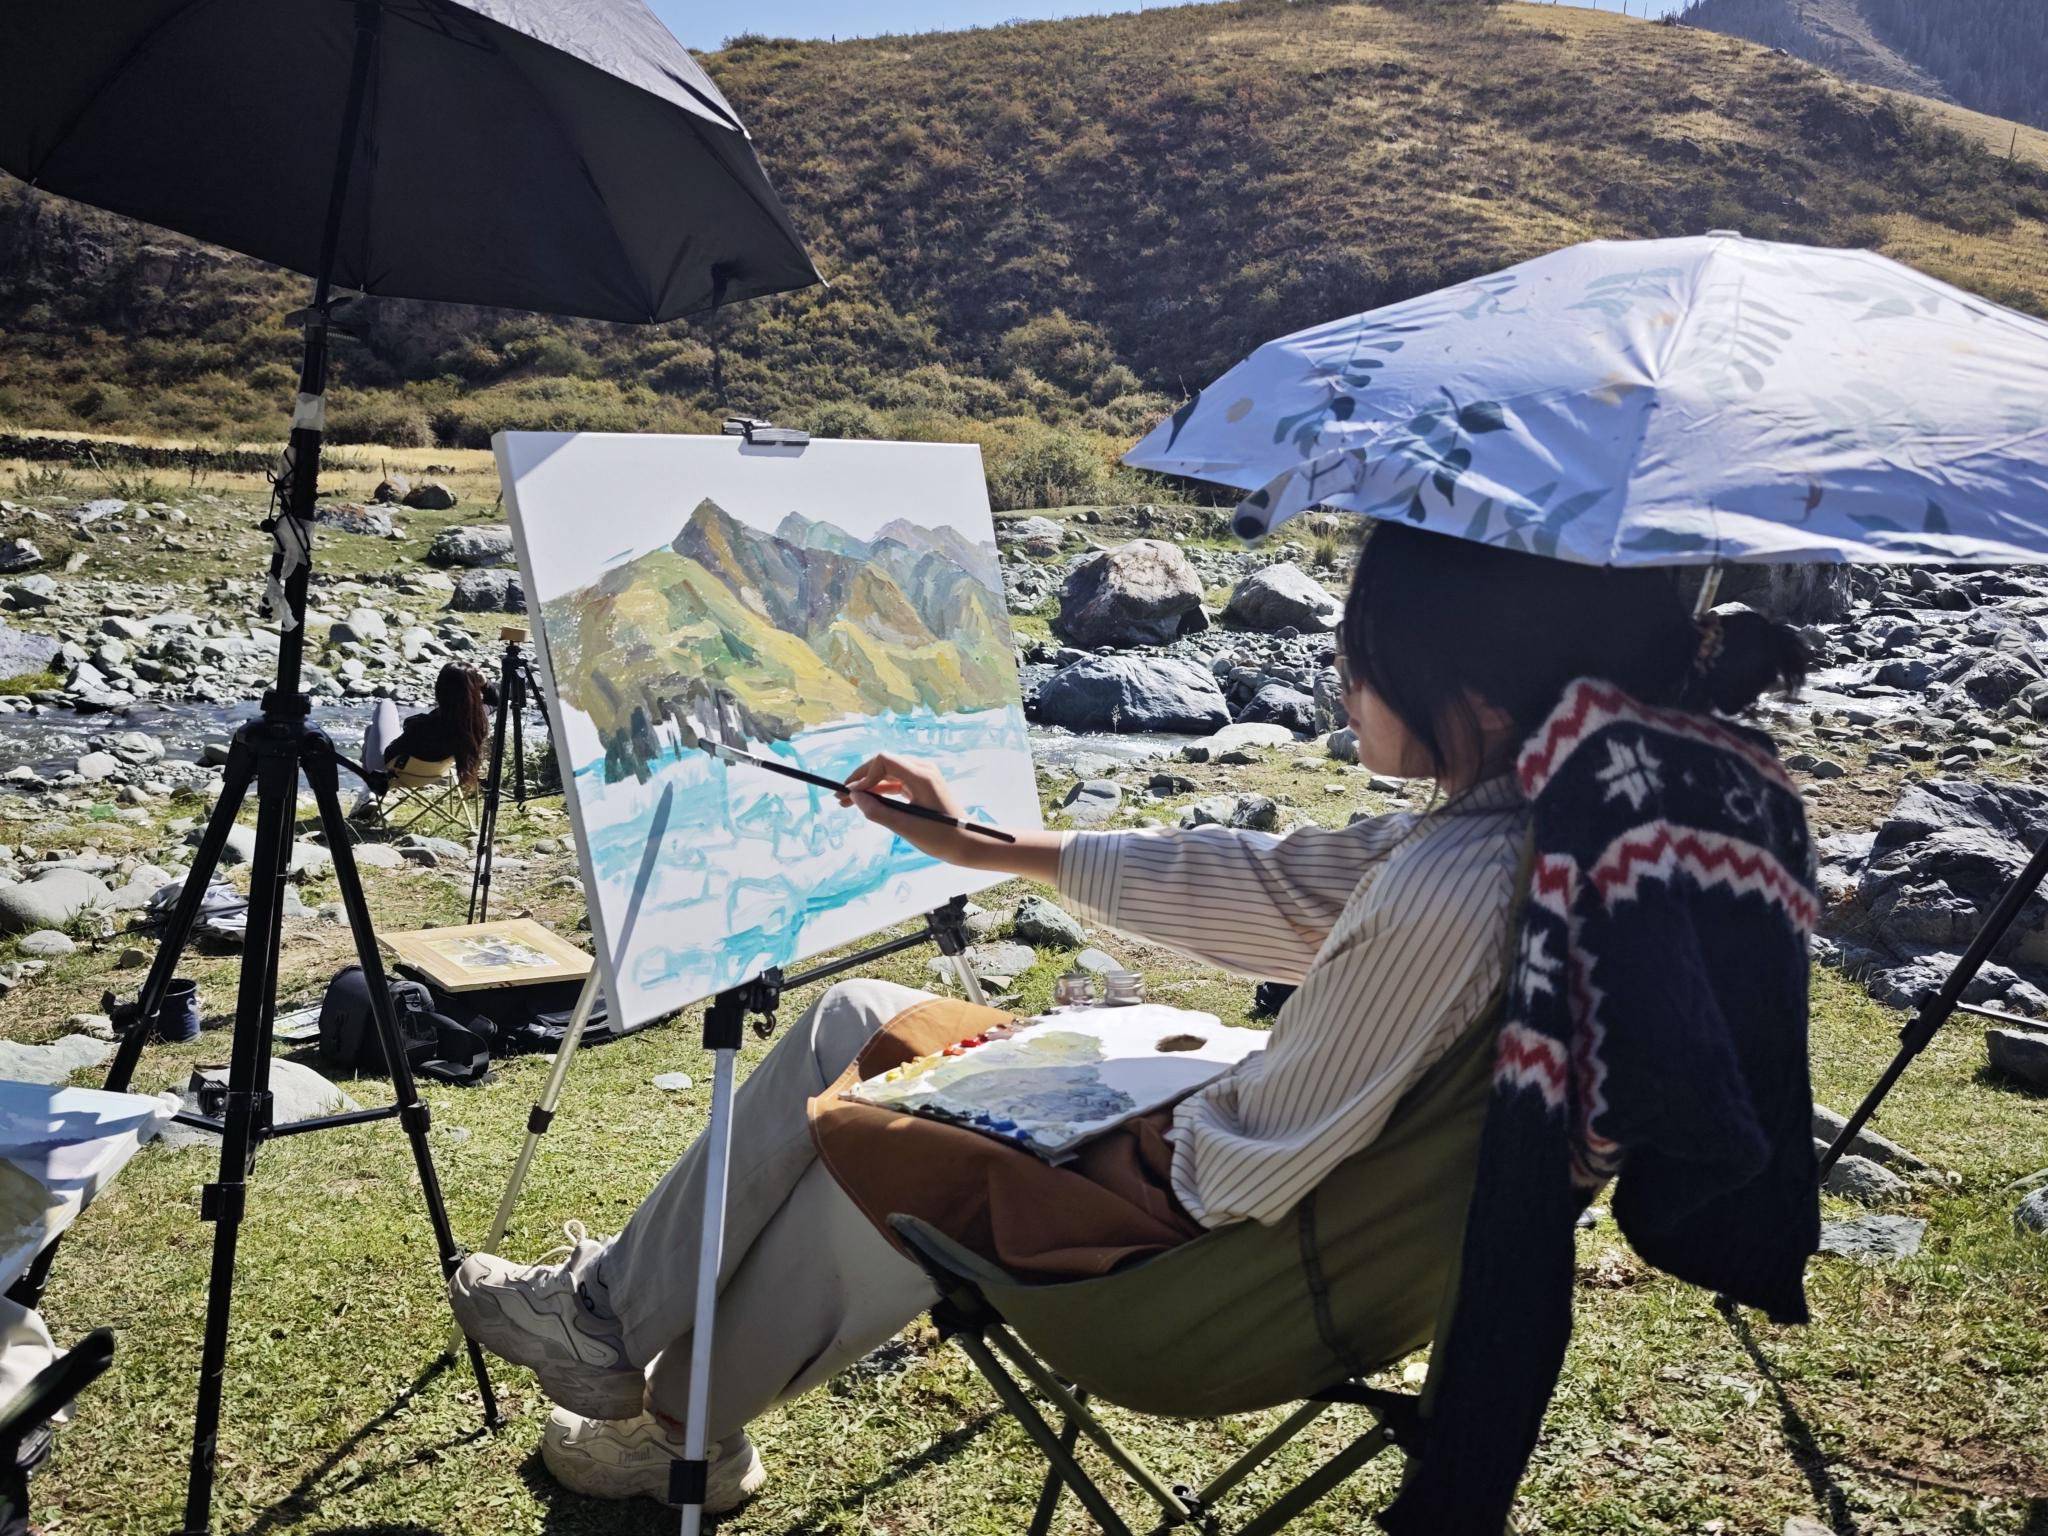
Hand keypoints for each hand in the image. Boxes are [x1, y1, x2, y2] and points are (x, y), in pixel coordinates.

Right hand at [839, 754, 981, 866]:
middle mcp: (923, 769)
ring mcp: (923, 776)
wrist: (968, 843)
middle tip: (840, 797)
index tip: (851, 794)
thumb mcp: (906, 827)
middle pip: (883, 764)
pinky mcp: (922, 786)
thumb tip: (855, 797)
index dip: (863, 775)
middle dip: (861, 779)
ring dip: (868, 786)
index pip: (883, 760)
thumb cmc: (941, 837)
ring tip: (847, 802)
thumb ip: (878, 812)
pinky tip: (866, 801)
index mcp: (921, 775)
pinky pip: (896, 782)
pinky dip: (880, 791)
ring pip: (888, 774)